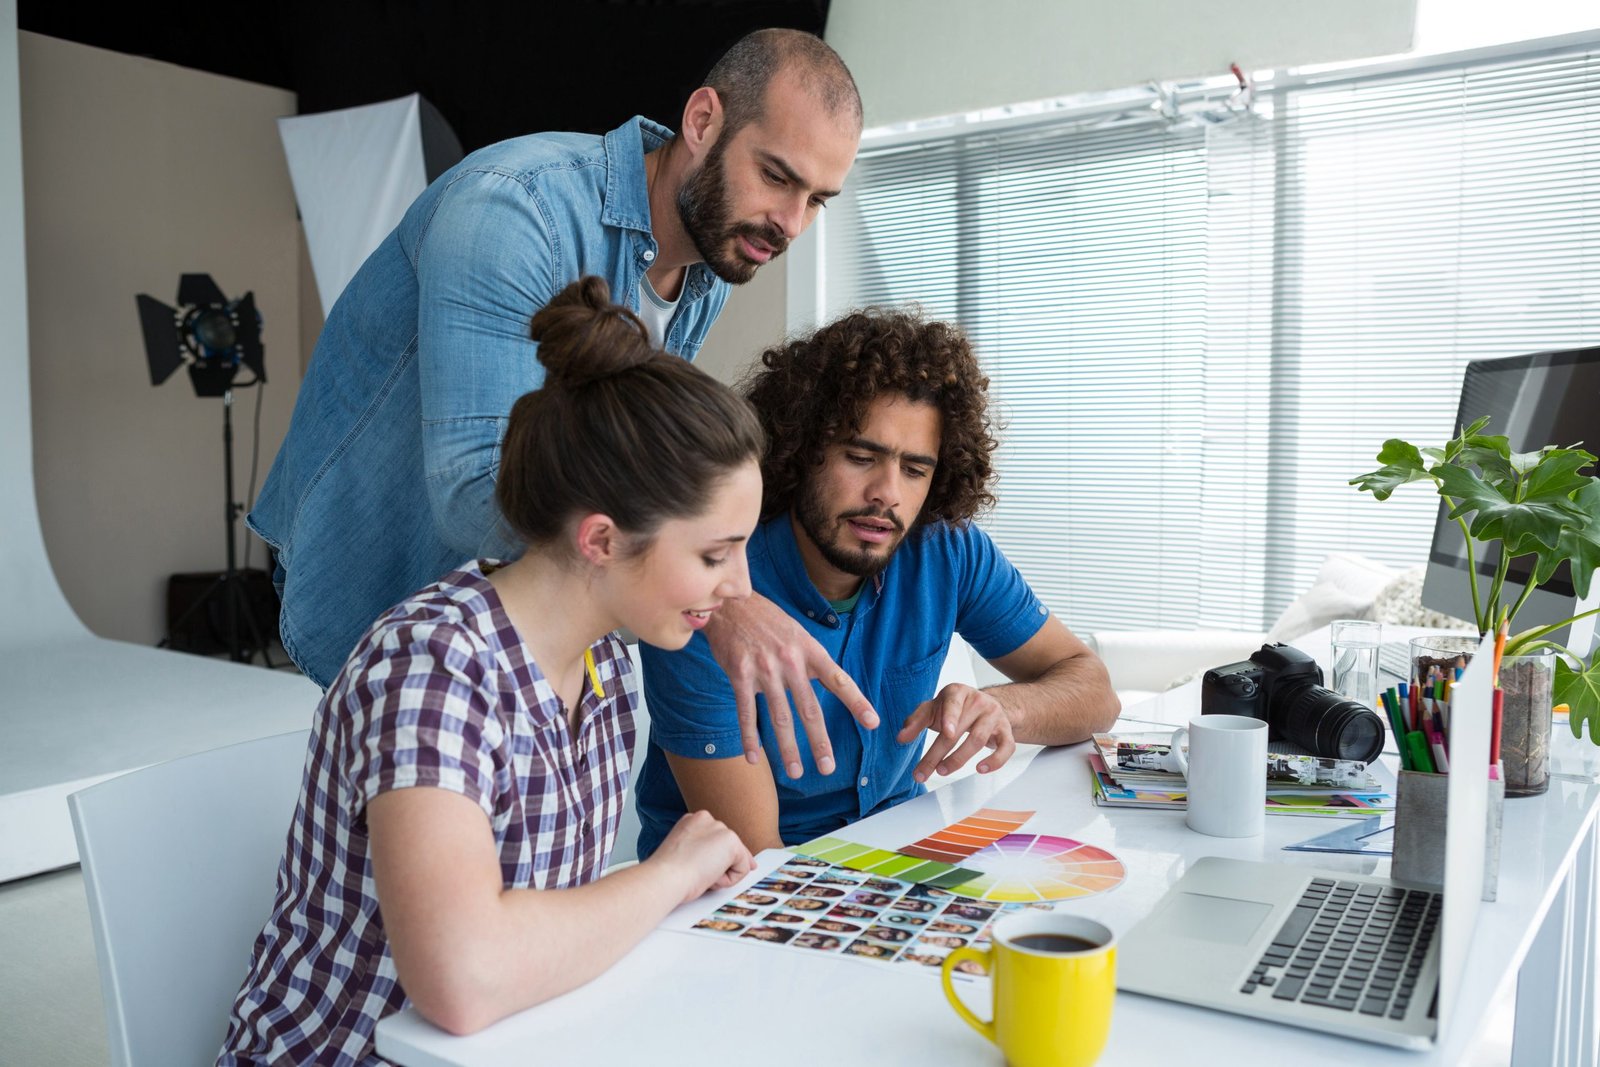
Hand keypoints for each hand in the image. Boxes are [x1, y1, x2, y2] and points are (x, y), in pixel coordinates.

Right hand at [649, 810, 756, 905]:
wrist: (665, 878)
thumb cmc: (669, 874)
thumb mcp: (685, 856)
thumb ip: (705, 852)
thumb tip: (736, 861)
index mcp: (691, 821)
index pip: (715, 841)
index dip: (714, 860)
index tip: (699, 867)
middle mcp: (707, 819)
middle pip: (728, 850)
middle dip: (719, 867)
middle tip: (696, 872)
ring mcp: (720, 828)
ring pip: (735, 860)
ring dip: (721, 874)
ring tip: (699, 874)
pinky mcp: (731, 841)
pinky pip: (742, 869)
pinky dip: (728, 880)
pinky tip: (709, 877)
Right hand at [703, 593, 878, 778]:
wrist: (730, 604)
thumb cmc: (769, 621)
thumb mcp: (798, 633)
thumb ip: (812, 661)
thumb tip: (832, 683)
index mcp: (809, 650)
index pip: (838, 679)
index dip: (856, 702)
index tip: (872, 723)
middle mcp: (790, 661)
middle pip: (808, 708)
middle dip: (819, 741)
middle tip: (827, 767)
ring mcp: (764, 669)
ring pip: (779, 716)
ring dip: (787, 748)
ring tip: (795, 772)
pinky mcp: (739, 674)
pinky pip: (746, 712)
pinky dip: (749, 737)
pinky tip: (754, 757)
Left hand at [896, 683, 1016, 781]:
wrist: (986, 704)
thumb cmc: (954, 708)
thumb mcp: (932, 709)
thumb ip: (915, 721)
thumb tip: (901, 738)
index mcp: (958, 693)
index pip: (953, 704)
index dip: (950, 718)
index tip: (946, 732)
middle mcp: (978, 702)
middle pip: (960, 731)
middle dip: (938, 754)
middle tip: (922, 772)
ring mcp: (994, 716)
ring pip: (979, 740)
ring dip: (959, 759)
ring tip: (942, 771)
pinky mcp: (1006, 731)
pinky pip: (1006, 748)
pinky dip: (995, 761)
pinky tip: (980, 769)